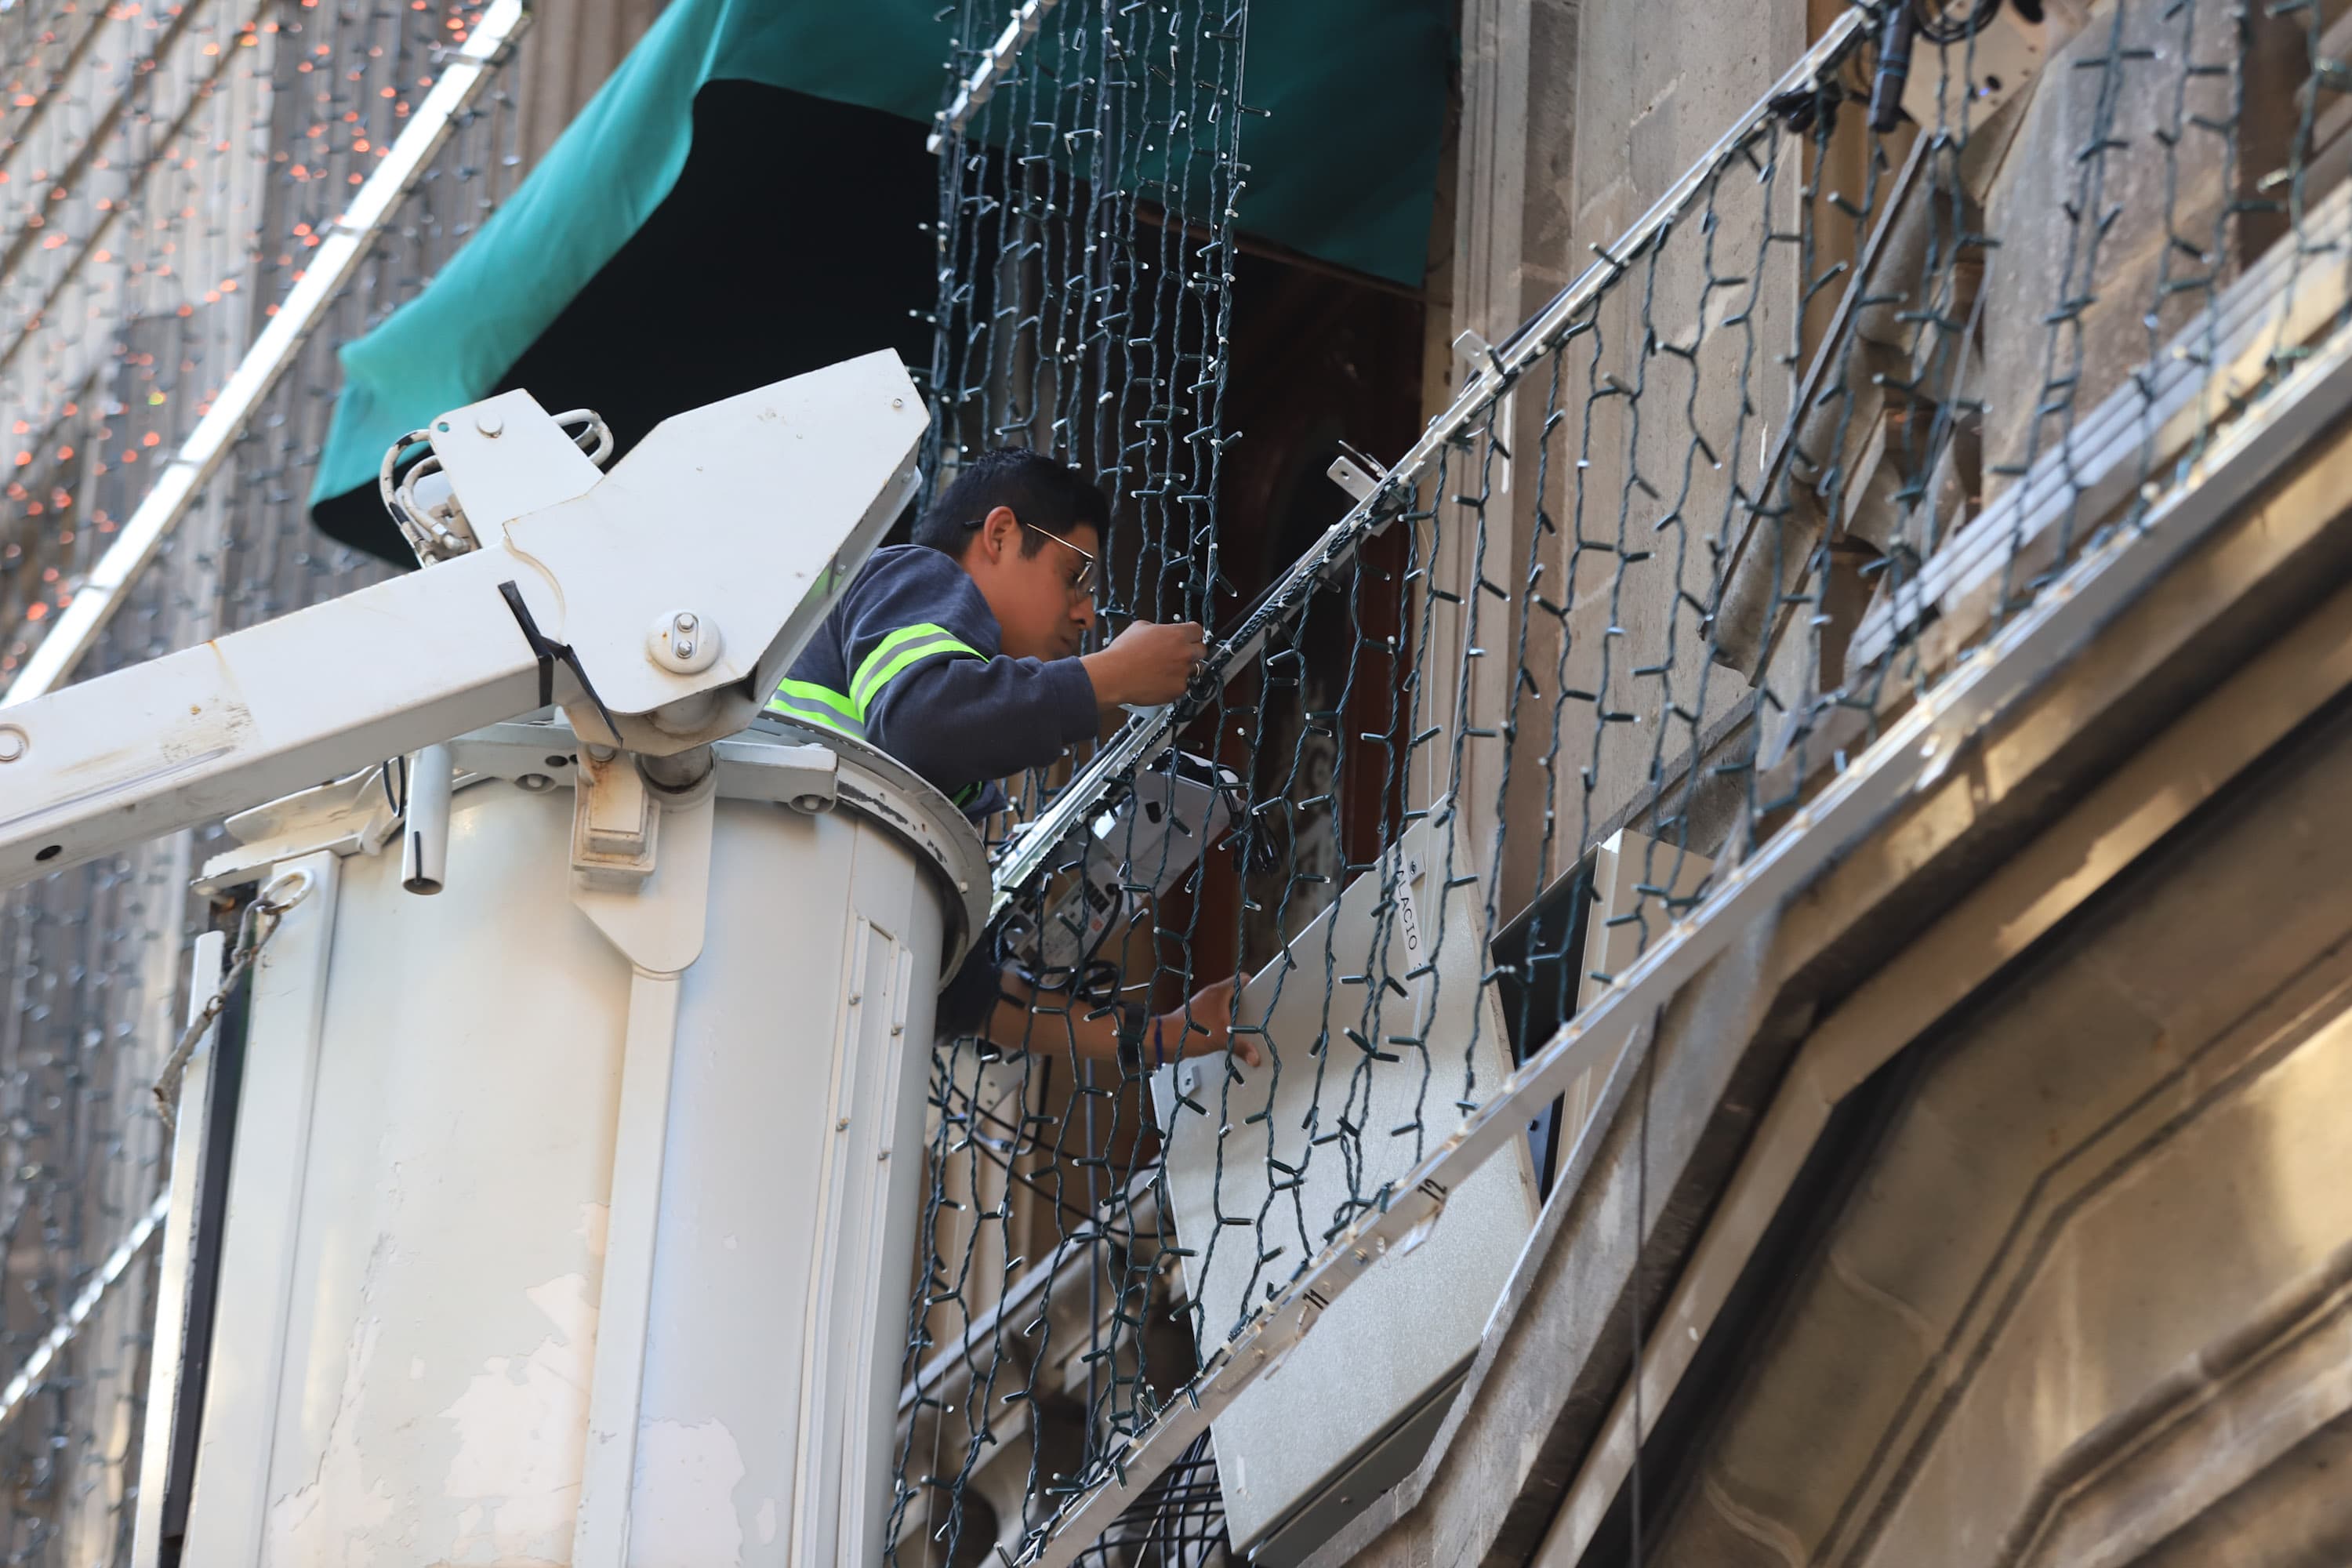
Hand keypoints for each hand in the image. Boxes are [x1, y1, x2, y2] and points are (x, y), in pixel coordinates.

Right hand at [1081, 620, 1207, 708]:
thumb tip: (1163, 631)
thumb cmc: (1123, 653)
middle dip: (1192, 652)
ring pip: (1194, 670)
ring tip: (1166, 671)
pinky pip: (1183, 686)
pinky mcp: (1178, 689)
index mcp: (1176, 634)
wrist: (1115, 675)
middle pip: (1202, 651)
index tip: (1190, 638)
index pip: (1198, 631)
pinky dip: (1174, 685)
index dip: (1192, 635)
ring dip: (1184, 670)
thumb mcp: (1140, 627)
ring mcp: (1183, 672)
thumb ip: (1159, 628)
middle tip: (1180, 655)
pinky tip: (1160, 682)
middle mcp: (1184, 652)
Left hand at [1150, 971, 1259, 1068]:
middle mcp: (1212, 996)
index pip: (1241, 979)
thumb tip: (1255, 1057)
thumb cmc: (1190, 1032)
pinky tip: (1229, 1039)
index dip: (1255, 985)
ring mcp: (1204, 1007)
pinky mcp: (1199, 1019)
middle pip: (1236, 996)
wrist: (1164, 1041)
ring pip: (1226, 1008)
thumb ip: (1241, 1047)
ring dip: (1235, 1019)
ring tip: (1246, 1030)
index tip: (1265, 996)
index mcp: (1218, 992)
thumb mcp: (1221, 1039)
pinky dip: (1224, 1027)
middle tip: (1258, 1018)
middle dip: (1248, 1007)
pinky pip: (1217, 1019)